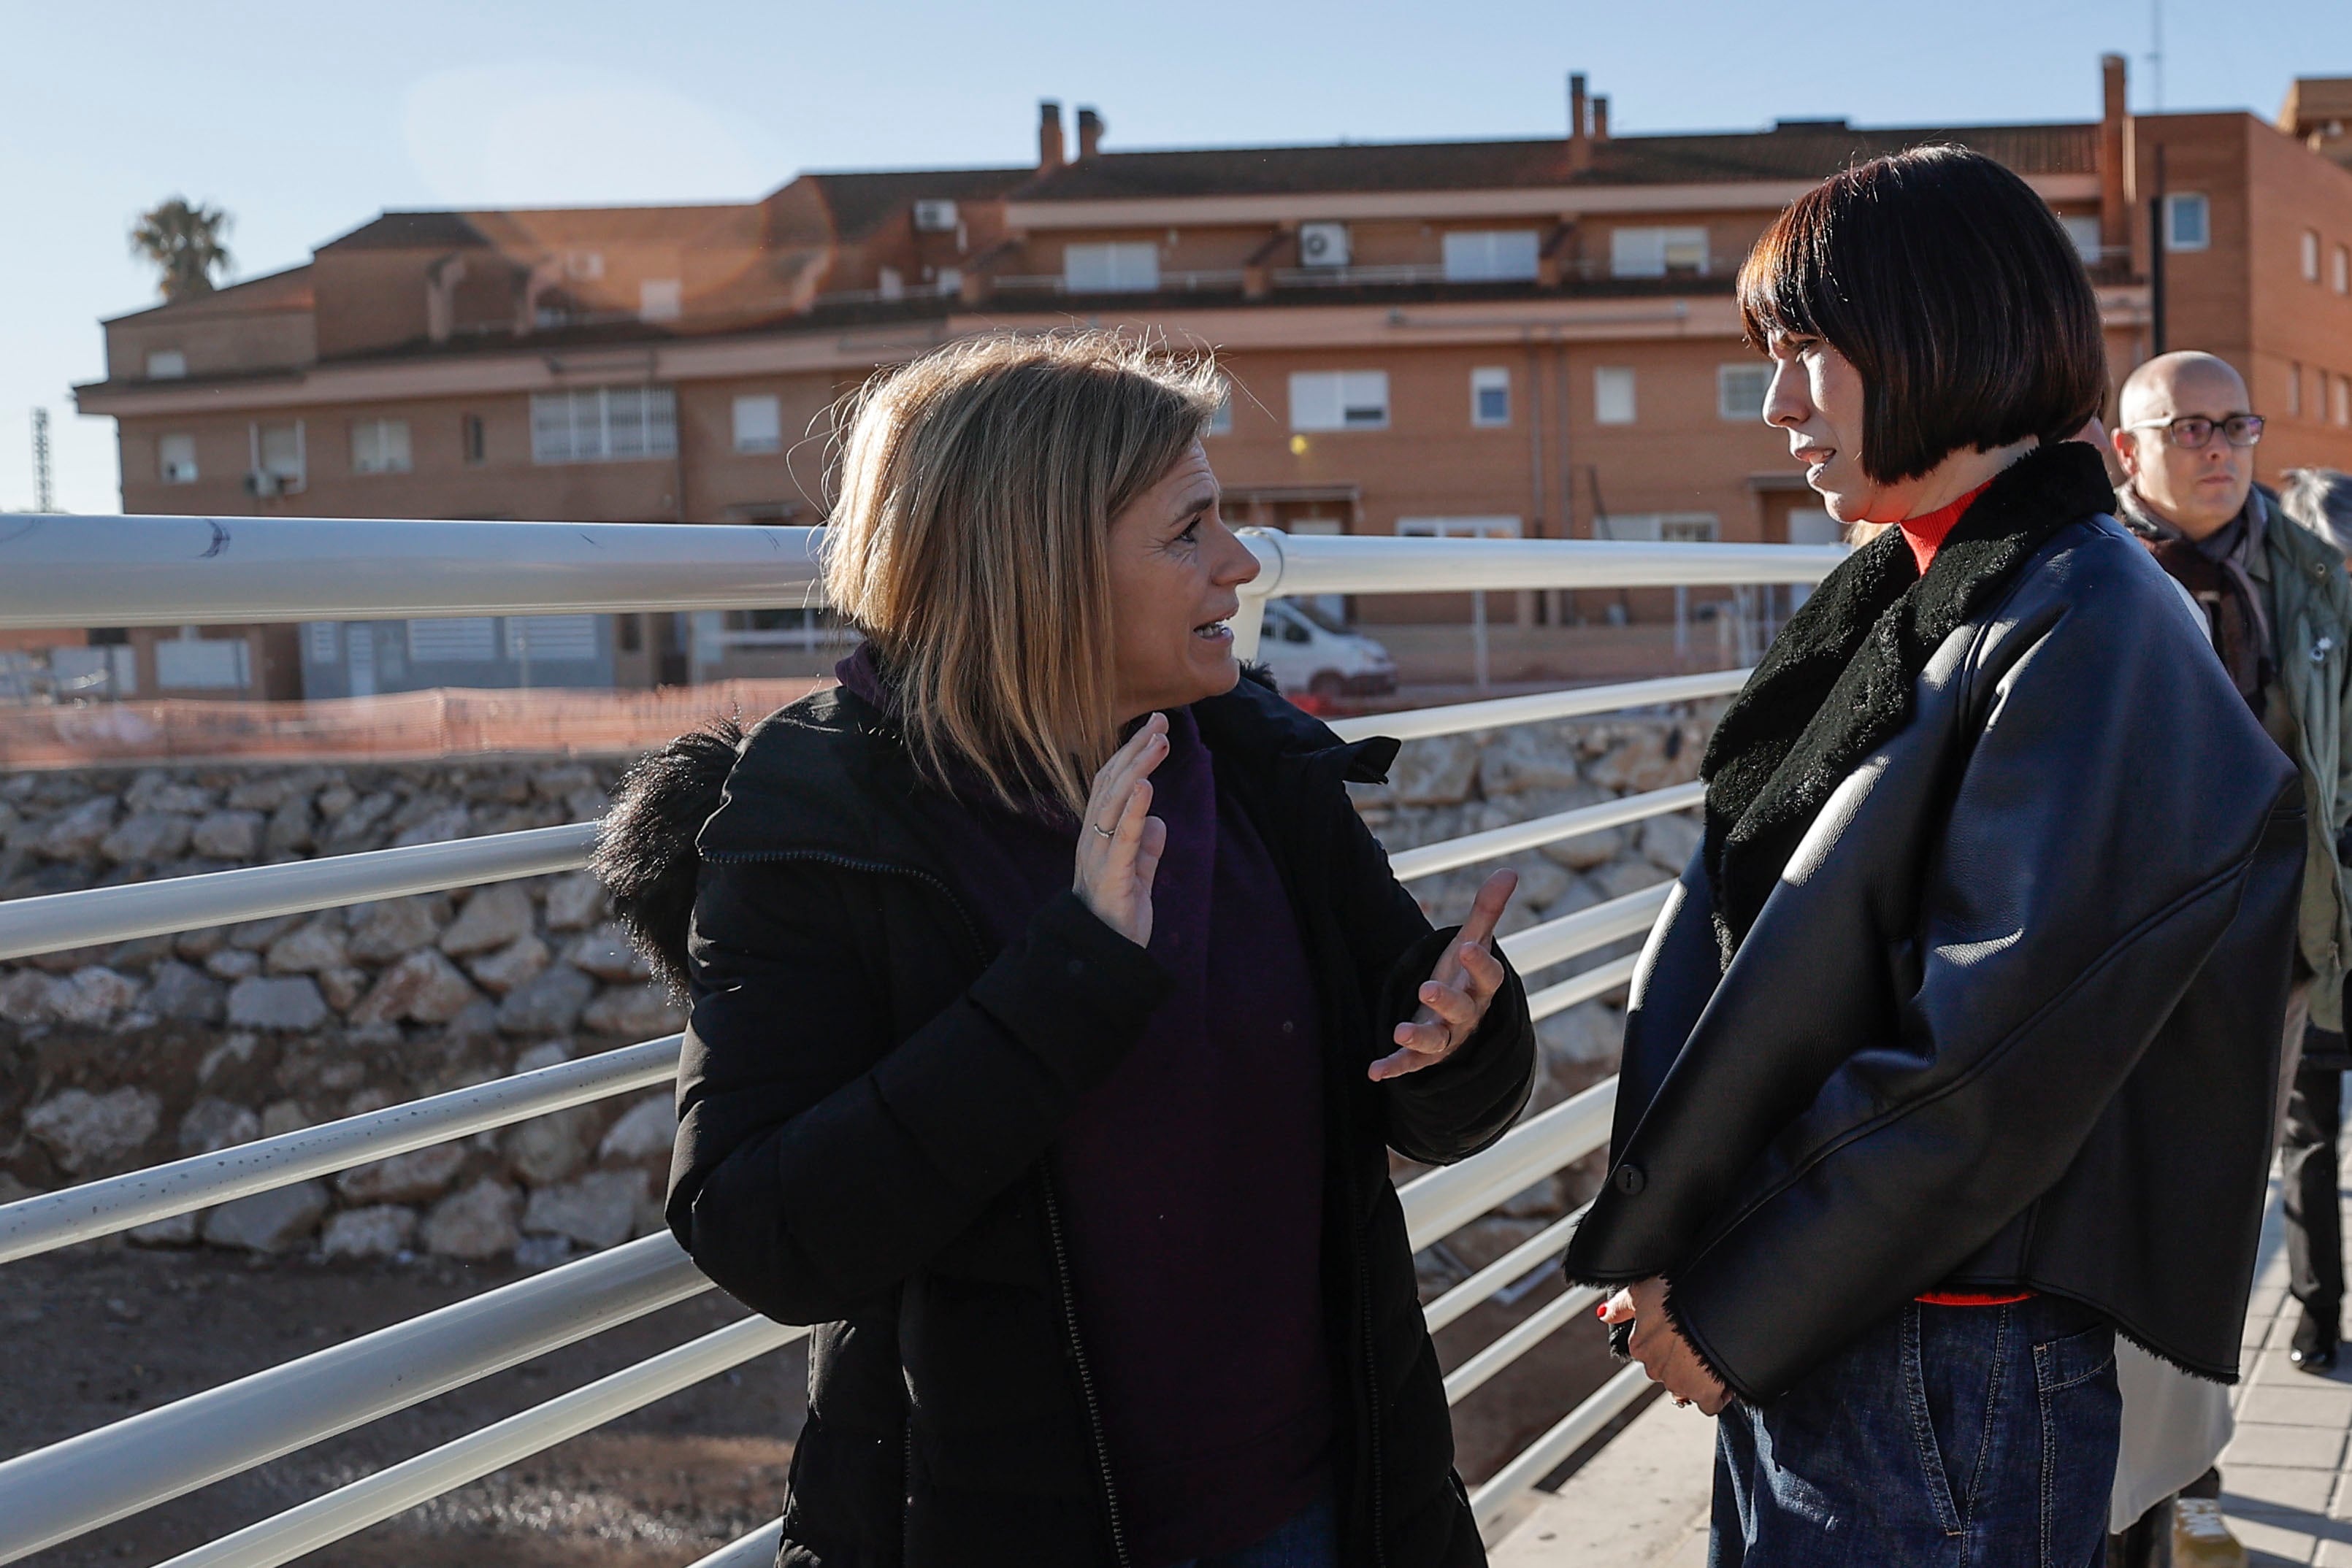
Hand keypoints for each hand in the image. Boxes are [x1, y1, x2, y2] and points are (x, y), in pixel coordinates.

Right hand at [1073, 714, 1169, 946]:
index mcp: (1099, 837)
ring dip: (1138, 769)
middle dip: (1136, 750)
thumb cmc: (1118, 916)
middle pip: (1112, 784)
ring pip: (1116, 803)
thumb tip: (1158, 821)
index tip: (1154, 728)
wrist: (1104, 958)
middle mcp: (1094, 840)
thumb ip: (1146, 848)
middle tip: (1160, 721)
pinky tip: (1145, 786)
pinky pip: (1123, 838)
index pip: (1111, 785)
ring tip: (1158, 742)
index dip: (1130, 754)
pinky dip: (1134, 810)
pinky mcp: (1113, 876)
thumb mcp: (1137, 874)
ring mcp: (1100, 856)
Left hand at [1369, 868, 1514, 1081]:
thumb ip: (1486, 912)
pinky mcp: (1423, 1056)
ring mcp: (1445, 1038)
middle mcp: (1466, 1016)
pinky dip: (1394, 1067)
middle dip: (1445, 1001)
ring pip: (1437, 1041)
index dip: (1480, 964)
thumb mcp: (1471, 944)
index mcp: (1480, 988)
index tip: (1468, 946)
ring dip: (1419, 1037)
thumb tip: (1509, 871)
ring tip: (1398, 1031)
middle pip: (1462, 1011)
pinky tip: (1374, 1070)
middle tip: (1425, 987)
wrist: (1452, 1019)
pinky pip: (1410, 1064)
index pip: (1489, 978)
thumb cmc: (1462, 976)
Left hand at [1601, 1277, 1730, 1414]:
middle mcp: (1655, 1368)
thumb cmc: (1676, 1293)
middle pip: (1669, 1370)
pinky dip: (1716, 1395)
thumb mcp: (1642, 1289)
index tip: (1680, 1332)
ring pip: (1688, 1385)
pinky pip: (1709, 1403)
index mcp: (1640, 1345)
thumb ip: (1622, 1306)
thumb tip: (1604, 1314)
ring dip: (1699, 1375)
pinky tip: (1721, 1379)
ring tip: (1713, 1354)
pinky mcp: (1705, 1393)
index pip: (1650, 1351)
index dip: (1668, 1342)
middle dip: (1683, 1360)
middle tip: (1699, 1340)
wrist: (1711, 1303)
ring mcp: (1679, 1382)